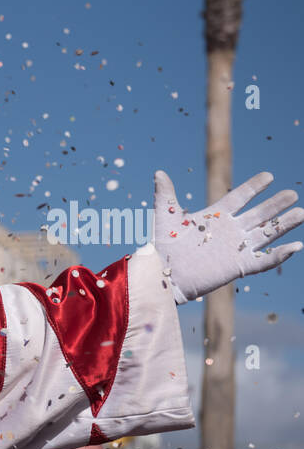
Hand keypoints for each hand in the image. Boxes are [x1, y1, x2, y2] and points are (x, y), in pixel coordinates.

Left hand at [151, 170, 303, 303]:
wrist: (162, 275)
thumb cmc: (162, 247)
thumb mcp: (165, 217)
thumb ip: (165, 195)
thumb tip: (158, 173)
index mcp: (216, 217)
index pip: (240, 198)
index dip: (254, 187)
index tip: (269, 176)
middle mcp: (230, 231)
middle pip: (259, 214)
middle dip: (276, 204)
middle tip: (292, 193)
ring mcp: (235, 249)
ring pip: (266, 234)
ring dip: (284, 225)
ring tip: (301, 213)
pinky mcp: (238, 267)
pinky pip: (263, 261)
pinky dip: (279, 255)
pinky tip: (296, 246)